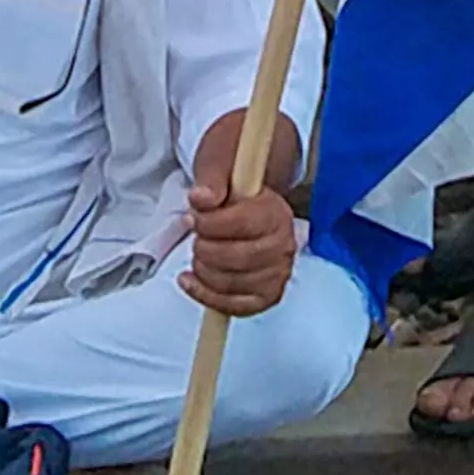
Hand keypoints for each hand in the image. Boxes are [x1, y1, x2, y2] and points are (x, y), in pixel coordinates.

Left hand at [182, 110, 301, 316]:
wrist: (245, 197)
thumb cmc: (231, 183)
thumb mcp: (220, 167)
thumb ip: (211, 180)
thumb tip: (201, 197)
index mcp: (277, 211)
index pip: (244, 225)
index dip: (211, 224)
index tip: (194, 216)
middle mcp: (285, 244)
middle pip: (240, 258)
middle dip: (206, 249)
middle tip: (195, 237)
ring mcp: (278, 272)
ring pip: (235, 284)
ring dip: (205, 272)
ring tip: (197, 254)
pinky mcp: (266, 295)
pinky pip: (235, 307)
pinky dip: (207, 297)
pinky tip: (189, 280)